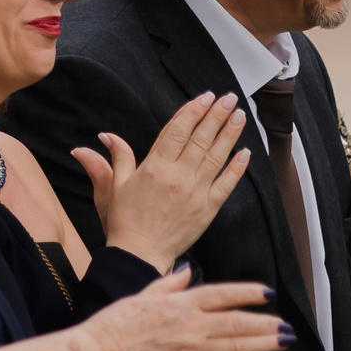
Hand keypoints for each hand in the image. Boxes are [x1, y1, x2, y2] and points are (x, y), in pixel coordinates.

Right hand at [74, 91, 250, 263]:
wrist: (140, 253)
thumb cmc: (124, 220)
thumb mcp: (112, 186)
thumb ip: (114, 158)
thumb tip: (105, 136)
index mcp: (154, 168)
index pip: (177, 132)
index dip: (192, 112)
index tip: (205, 97)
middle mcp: (177, 176)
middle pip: (201, 139)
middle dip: (216, 116)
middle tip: (229, 99)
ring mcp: (196, 192)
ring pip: (216, 156)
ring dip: (230, 134)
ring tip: (239, 116)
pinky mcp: (208, 208)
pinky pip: (227, 183)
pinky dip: (237, 167)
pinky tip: (245, 152)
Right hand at [79, 268, 287, 350]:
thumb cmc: (113, 326)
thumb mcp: (140, 296)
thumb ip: (168, 285)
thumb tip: (187, 272)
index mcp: (180, 304)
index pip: (223, 294)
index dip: (248, 293)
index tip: (267, 293)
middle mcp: (192, 326)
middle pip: (239, 322)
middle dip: (267, 323)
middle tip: (286, 326)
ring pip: (239, 346)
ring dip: (265, 344)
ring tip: (284, 342)